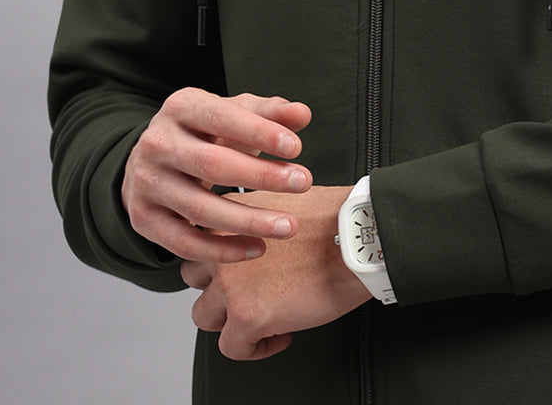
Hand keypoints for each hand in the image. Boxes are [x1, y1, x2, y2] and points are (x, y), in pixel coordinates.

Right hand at [122, 88, 313, 262]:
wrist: (150, 160)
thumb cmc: (203, 133)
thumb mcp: (233, 113)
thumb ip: (269, 113)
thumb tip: (302, 114)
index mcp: (181, 107)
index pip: (222, 117)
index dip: (259, 133)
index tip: (296, 147)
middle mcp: (157, 143)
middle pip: (211, 164)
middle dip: (262, 176)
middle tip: (303, 183)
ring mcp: (147, 183)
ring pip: (199, 208)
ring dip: (249, 220)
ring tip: (288, 225)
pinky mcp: (143, 218)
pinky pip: (184, 242)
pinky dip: (222, 250)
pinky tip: (257, 248)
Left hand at [181, 186, 370, 359]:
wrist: (357, 238)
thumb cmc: (334, 219)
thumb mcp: (282, 203)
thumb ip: (255, 218)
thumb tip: (252, 238)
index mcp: (230, 215)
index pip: (201, 242)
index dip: (221, 257)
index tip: (242, 267)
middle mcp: (221, 247)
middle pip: (193, 278)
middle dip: (217, 288)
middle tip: (247, 293)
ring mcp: (230, 283)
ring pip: (204, 316)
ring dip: (231, 320)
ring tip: (262, 317)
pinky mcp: (246, 315)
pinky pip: (232, 348)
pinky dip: (254, 348)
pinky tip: (281, 333)